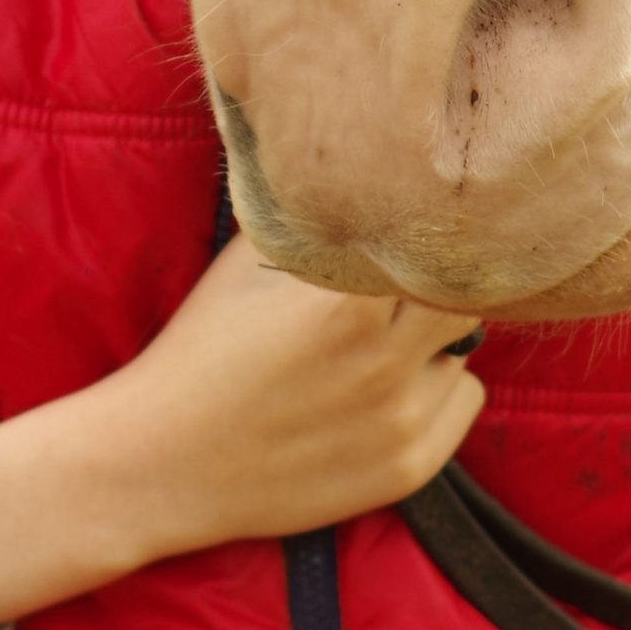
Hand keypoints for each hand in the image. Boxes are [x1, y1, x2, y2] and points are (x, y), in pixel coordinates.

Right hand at [115, 234, 483, 551]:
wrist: (163, 461)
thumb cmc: (205, 346)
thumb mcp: (251, 259)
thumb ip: (315, 214)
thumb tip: (367, 161)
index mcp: (348, 299)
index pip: (436, 244)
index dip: (427, 235)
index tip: (411, 232)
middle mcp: (384, 360)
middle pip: (463, 296)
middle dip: (434, 286)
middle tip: (399, 289)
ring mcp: (399, 420)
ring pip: (466, 347)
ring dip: (436, 340)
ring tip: (380, 345)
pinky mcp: (408, 468)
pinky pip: (465, 401)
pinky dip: (439, 390)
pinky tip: (387, 390)